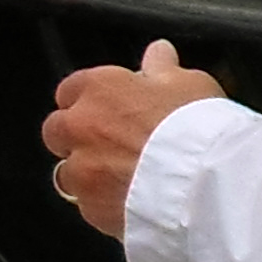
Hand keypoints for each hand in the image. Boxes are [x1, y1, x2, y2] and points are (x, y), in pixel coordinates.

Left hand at [43, 43, 227, 244]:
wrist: (204, 184)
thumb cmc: (198, 129)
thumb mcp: (188, 83)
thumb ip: (164, 68)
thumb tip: (159, 52)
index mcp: (99, 88)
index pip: (70, 89)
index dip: (89, 100)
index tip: (106, 108)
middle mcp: (80, 127)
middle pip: (57, 131)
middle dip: (76, 137)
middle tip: (110, 145)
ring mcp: (82, 170)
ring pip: (67, 173)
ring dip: (86, 174)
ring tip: (122, 179)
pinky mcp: (91, 209)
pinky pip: (88, 207)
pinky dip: (103, 205)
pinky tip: (130, 203)